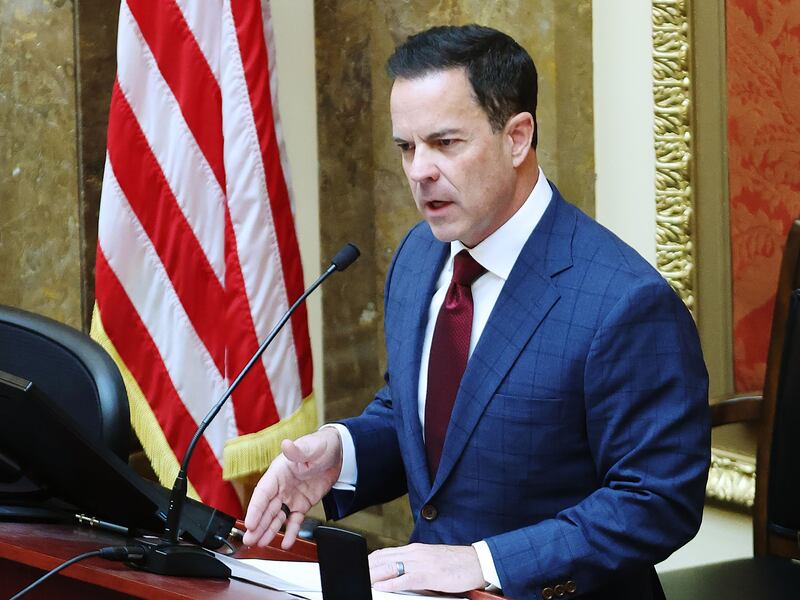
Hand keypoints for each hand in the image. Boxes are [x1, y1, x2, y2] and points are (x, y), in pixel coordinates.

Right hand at [242, 428, 342, 548]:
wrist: (338, 453)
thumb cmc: (319, 446)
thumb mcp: (309, 447)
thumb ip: (297, 450)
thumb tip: (286, 445)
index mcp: (278, 472)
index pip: (263, 492)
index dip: (255, 509)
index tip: (250, 523)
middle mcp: (281, 486)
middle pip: (266, 508)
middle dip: (257, 525)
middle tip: (249, 540)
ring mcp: (291, 497)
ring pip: (277, 517)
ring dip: (269, 530)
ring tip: (261, 543)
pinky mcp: (302, 504)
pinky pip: (295, 520)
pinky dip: (291, 532)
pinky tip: (286, 543)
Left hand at [368, 543, 485, 593]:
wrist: (478, 562)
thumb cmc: (457, 564)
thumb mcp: (431, 560)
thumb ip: (414, 564)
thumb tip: (398, 572)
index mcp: (415, 549)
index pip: (385, 553)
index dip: (369, 562)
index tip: (359, 569)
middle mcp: (415, 553)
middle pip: (383, 559)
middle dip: (366, 568)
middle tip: (355, 576)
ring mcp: (422, 562)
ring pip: (390, 567)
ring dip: (373, 576)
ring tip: (362, 582)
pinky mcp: (430, 574)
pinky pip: (406, 579)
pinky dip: (391, 584)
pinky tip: (381, 588)